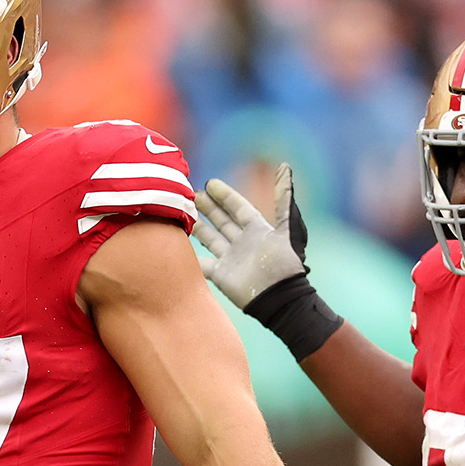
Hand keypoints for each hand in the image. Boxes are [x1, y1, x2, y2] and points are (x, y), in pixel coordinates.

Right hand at [193, 163, 308, 309]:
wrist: (279, 299)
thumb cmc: (284, 263)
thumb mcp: (286, 228)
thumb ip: (284, 198)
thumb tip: (285, 166)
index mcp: (258, 230)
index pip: (239, 207)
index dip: (226, 195)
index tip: (211, 183)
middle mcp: (243, 242)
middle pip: (222, 220)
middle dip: (208, 207)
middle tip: (192, 194)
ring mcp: (231, 258)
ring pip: (211, 238)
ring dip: (198, 226)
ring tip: (183, 212)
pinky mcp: (222, 275)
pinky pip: (203, 263)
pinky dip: (191, 256)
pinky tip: (178, 245)